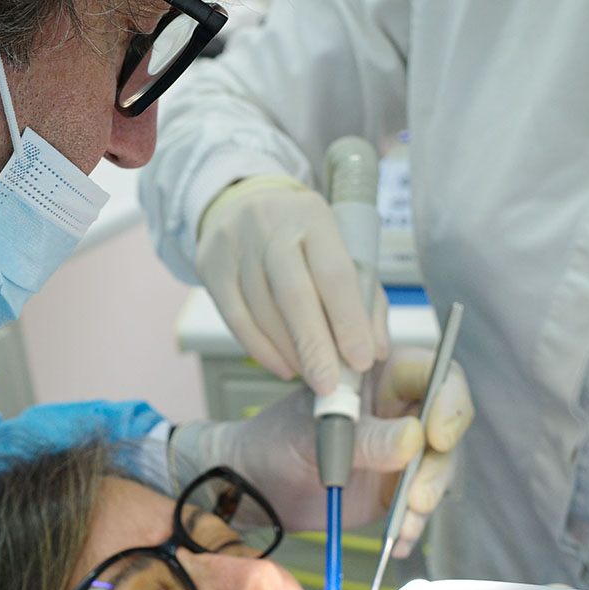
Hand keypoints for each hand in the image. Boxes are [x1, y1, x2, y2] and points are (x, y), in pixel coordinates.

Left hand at [168, 346, 472, 541]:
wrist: (254, 485)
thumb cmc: (274, 440)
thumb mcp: (312, 434)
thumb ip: (363, 437)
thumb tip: (413, 440)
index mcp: (379, 377)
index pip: (434, 376)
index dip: (448, 401)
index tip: (437, 435)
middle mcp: (399, 411)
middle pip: (447, 427)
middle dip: (439, 464)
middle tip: (418, 495)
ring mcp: (400, 452)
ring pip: (439, 468)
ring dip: (427, 499)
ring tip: (401, 523)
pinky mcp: (395, 489)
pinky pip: (419, 506)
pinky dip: (412, 526)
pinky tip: (396, 541)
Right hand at [196, 179, 389, 392]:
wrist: (240, 204)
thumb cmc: (300, 237)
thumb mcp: (339, 251)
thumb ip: (365, 299)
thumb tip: (377, 349)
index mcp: (313, 216)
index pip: (334, 273)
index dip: (348, 320)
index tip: (360, 360)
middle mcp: (271, 226)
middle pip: (293, 295)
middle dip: (314, 346)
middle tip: (329, 385)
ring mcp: (235, 245)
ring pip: (262, 312)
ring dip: (290, 352)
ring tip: (311, 374)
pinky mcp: (210, 266)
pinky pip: (235, 319)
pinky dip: (261, 350)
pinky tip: (282, 366)